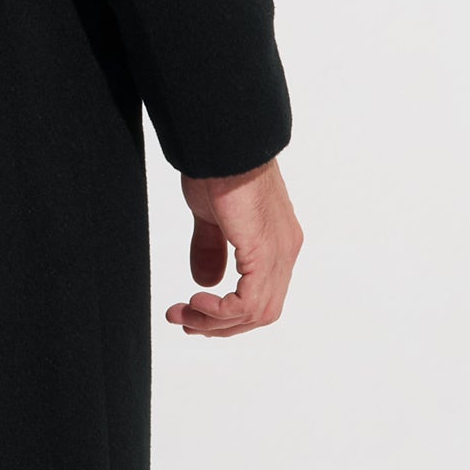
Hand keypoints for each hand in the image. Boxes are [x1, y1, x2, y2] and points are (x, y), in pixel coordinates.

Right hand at [167, 156, 302, 336]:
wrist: (222, 145)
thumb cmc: (217, 167)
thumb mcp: (211, 217)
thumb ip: (211, 248)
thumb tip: (206, 281)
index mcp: (276, 242)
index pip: (262, 295)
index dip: (230, 313)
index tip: (195, 314)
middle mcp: (285, 250)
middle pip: (262, 312)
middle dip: (220, 325)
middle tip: (185, 322)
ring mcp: (279, 252)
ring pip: (257, 312)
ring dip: (216, 321)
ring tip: (184, 315)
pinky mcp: (265, 251)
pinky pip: (249, 302)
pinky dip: (222, 311)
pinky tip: (197, 302)